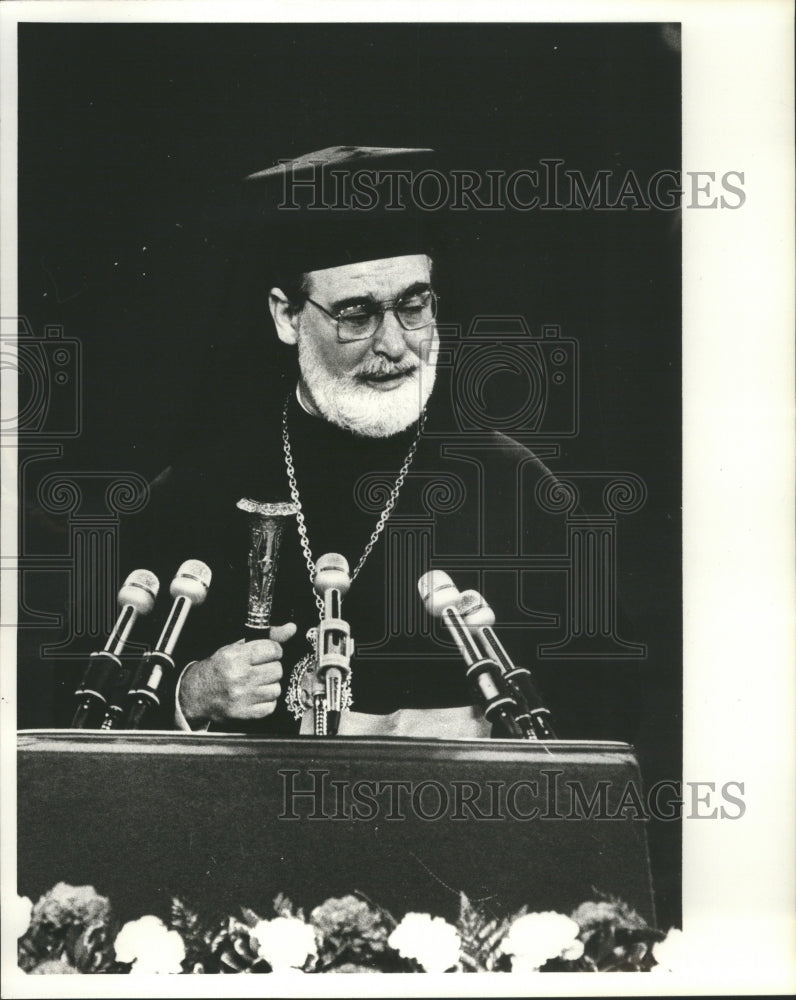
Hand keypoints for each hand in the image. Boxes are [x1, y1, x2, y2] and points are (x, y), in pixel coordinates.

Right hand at [178, 622, 296, 723]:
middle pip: (277, 669)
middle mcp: (239, 676)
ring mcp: (242, 697)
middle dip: (271, 668)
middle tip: (259, 669)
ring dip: (269, 685)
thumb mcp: (237, 647)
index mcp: (235, 657)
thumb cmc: (218, 668)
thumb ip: (267, 637)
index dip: (273, 651)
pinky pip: (271, 706)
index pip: (273, 649)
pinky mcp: (244, 713)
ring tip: (256, 683)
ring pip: (276, 688)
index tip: (267, 654)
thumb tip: (292, 628)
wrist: (196, 694)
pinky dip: (266, 701)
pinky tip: (255, 695)